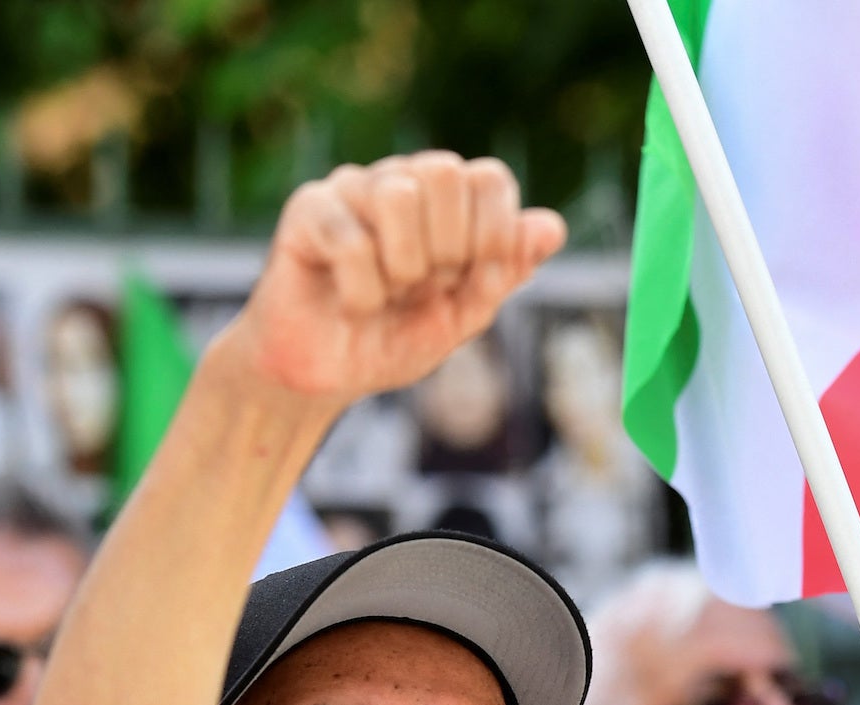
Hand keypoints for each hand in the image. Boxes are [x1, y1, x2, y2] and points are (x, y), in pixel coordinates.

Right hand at [223, 152, 566, 407]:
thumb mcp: (461, 318)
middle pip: (446, 171)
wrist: (324, 378)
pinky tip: (349, 303)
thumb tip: (552, 228)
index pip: (490, 179)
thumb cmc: (390, 340)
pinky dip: (361, 290)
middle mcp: (401, 180)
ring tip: (386, 295)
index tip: (472, 282)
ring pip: (399, 194)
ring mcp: (352, 189)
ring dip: (402, 267)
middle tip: (422, 288)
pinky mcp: (308, 210)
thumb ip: (503, 274)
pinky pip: (350, 239)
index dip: (493, 236)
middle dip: (446, 248)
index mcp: (446, 200)